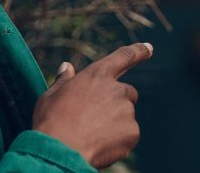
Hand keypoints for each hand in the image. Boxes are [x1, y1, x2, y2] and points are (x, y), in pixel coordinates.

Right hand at [31, 42, 151, 167]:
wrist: (59, 151)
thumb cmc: (50, 122)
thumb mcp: (51, 96)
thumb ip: (64, 81)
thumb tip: (67, 66)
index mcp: (98, 75)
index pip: (123, 56)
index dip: (138, 51)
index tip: (149, 48)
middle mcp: (117, 89)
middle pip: (127, 92)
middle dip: (117, 102)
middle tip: (96, 118)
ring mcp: (126, 111)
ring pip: (126, 116)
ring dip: (115, 123)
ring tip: (91, 135)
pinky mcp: (132, 132)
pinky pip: (129, 135)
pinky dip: (118, 141)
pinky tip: (99, 146)